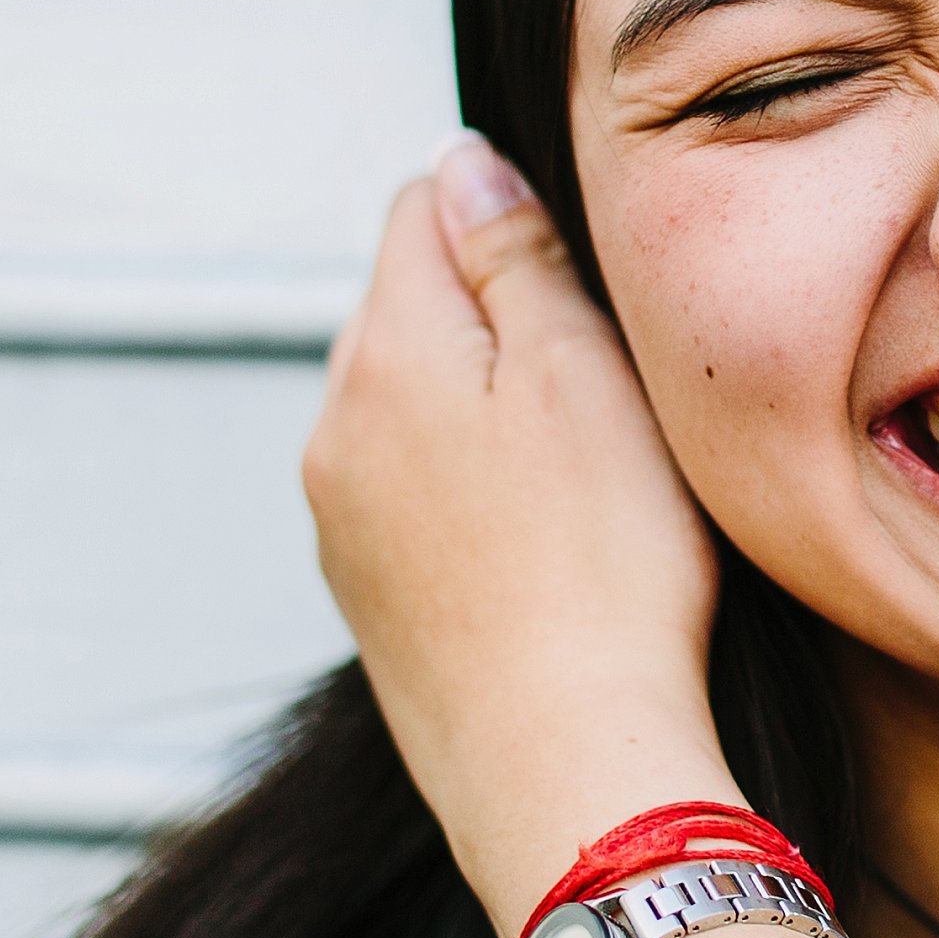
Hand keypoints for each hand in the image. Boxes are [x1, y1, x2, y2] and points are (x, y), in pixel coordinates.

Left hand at [303, 137, 741, 937]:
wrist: (568, 772)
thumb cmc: (605, 571)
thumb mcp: (585, 374)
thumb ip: (515, 256)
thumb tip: (461, 165)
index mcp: (382, 353)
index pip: (422, 207)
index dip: (513, 220)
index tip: (591, 286)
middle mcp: (333, 430)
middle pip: (406, 309)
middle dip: (492, 319)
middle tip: (604, 386)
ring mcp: (339, 526)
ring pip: (409, 410)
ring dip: (481, 414)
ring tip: (582, 481)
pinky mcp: (370, 605)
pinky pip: (413, 504)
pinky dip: (472, 501)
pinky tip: (546, 552)